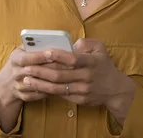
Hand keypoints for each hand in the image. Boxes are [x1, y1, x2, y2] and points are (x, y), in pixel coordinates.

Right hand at [0, 46, 70, 105]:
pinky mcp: (23, 96)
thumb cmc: (21, 61)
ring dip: (52, 81)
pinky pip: (38, 95)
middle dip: (52, 68)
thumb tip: (53, 40)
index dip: (39, 56)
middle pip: (34, 71)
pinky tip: (60, 86)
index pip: (26, 58)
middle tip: (68, 65)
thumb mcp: (23, 50)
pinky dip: (49, 91)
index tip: (52, 53)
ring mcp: (18, 86)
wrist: (7, 82)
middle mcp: (15, 73)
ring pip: (37, 85)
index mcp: (15, 58)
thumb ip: (34, 46)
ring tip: (67, 76)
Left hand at [21, 39, 135, 121]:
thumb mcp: (100, 48)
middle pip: (60, 75)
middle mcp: (87, 76)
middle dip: (41, 71)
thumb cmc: (104, 65)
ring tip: (27, 79)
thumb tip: (69, 44)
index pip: (73, 59)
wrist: (115, 89)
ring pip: (58, 87)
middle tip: (26, 68)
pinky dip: (47, 91)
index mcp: (92, 62)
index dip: (58, 56)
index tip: (44, 52)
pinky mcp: (79, 100)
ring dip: (40, 84)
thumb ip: (85, 43)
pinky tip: (37, 88)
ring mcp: (83, 90)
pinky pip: (61, 95)